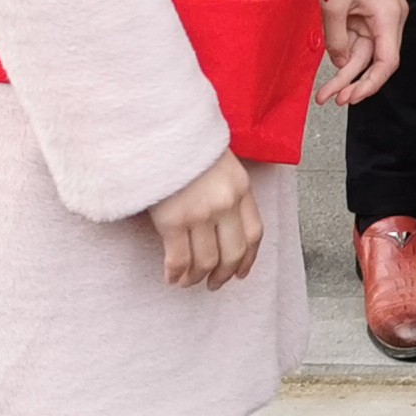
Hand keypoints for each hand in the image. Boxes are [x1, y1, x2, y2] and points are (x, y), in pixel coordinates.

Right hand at [148, 152, 260, 289]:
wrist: (160, 132)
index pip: (254, 234)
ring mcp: (199, 213)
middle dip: (223, 275)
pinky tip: (171, 277)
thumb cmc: (187, 146)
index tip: (241, 273)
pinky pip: (179, 258)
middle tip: (214, 284)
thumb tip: (224, 223)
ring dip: (196, 277)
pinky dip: (176, 273)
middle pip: (232, 253)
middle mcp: (225, 204)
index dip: (248, 259)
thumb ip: (228, 190)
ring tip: (187, 281)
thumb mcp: (221, 163)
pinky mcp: (172, 220)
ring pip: (205, 261)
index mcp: (241, 188)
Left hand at [316, 0, 406, 106]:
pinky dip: (344, 57)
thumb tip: (339, 63)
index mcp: (388, 16)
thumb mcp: (332, 5)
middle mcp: (390, 20)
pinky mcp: (369, 17)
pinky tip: (331, 74)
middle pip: (374, 61)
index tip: (352, 97)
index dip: (371, 83)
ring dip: (345, 74)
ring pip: (364, 55)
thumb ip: (335, 38)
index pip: (387, 60)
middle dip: (353, 82)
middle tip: (333, 100)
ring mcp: (380, 19)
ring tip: (324, 94)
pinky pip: (358, 43)